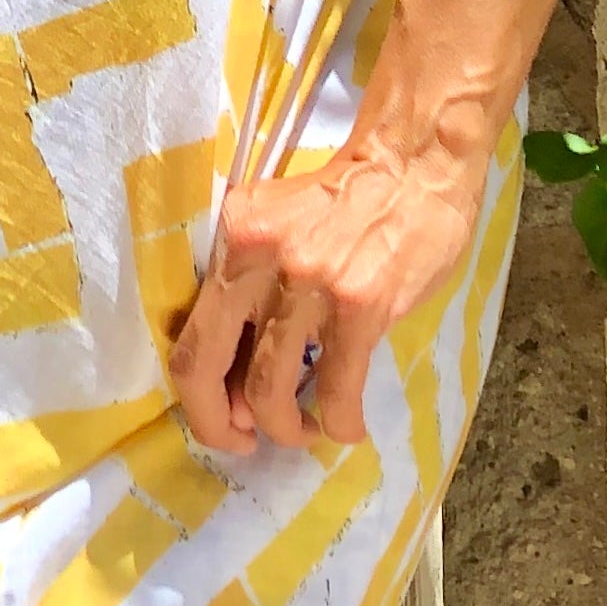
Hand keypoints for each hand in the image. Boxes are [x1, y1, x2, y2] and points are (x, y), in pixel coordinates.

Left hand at [168, 135, 485, 452]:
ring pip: (268, 388)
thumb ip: (254, 281)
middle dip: (217, 423)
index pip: (190, 328)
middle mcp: (257, 257)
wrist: (416, 162)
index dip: (198, 390)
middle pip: (205, 364)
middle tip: (244, 443)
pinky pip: (337, 388)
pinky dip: (340, 422)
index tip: (223, 413)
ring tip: (306, 432)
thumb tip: (242, 364)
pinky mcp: (359, 306)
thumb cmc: (350, 195)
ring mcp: (307, 283)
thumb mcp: (279, 222)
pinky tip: (348, 428)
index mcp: (233, 235)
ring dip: (286, 428)